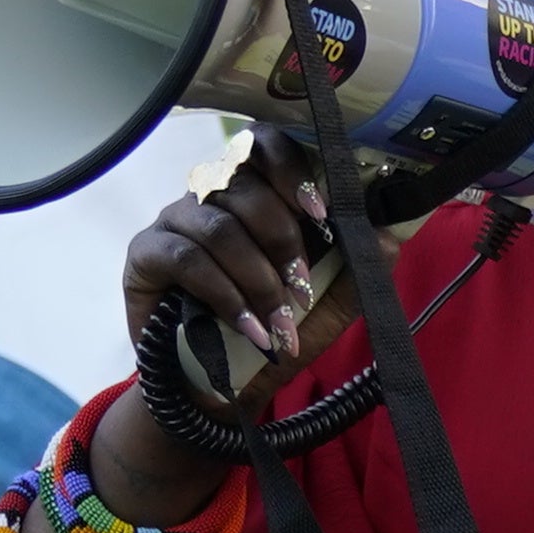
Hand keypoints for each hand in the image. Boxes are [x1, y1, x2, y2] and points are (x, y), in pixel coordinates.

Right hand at [118, 141, 345, 403]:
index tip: (321, 215)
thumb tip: (388, 234)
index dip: (293, 171)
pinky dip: (226, 295)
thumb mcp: (325, 307)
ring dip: (257, 275)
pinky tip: (249, 328)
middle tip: (301, 286)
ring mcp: (174, 220)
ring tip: (278, 318)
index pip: (264, 147)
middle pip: (242, 183)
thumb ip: (355, 270)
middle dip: (281, 238)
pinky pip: (187, 259)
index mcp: (253, 192)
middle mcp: (209, 195)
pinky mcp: (144, 253)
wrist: (219, 385)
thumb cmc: (272, 332)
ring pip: (218, 224)